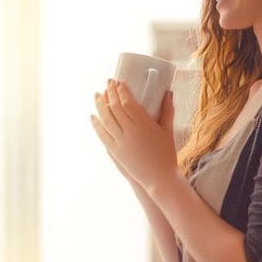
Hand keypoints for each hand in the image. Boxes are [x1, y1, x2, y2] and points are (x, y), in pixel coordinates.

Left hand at [91, 79, 178, 195]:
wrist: (159, 179)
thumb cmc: (167, 155)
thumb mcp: (168, 131)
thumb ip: (167, 111)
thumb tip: (168, 93)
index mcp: (145, 124)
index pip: (128, 102)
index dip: (122, 91)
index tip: (119, 82)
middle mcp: (130, 132)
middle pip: (115, 108)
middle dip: (110, 93)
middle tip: (107, 83)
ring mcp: (121, 142)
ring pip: (106, 119)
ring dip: (100, 105)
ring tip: (97, 95)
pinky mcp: (115, 152)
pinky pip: (102, 134)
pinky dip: (96, 124)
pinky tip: (93, 116)